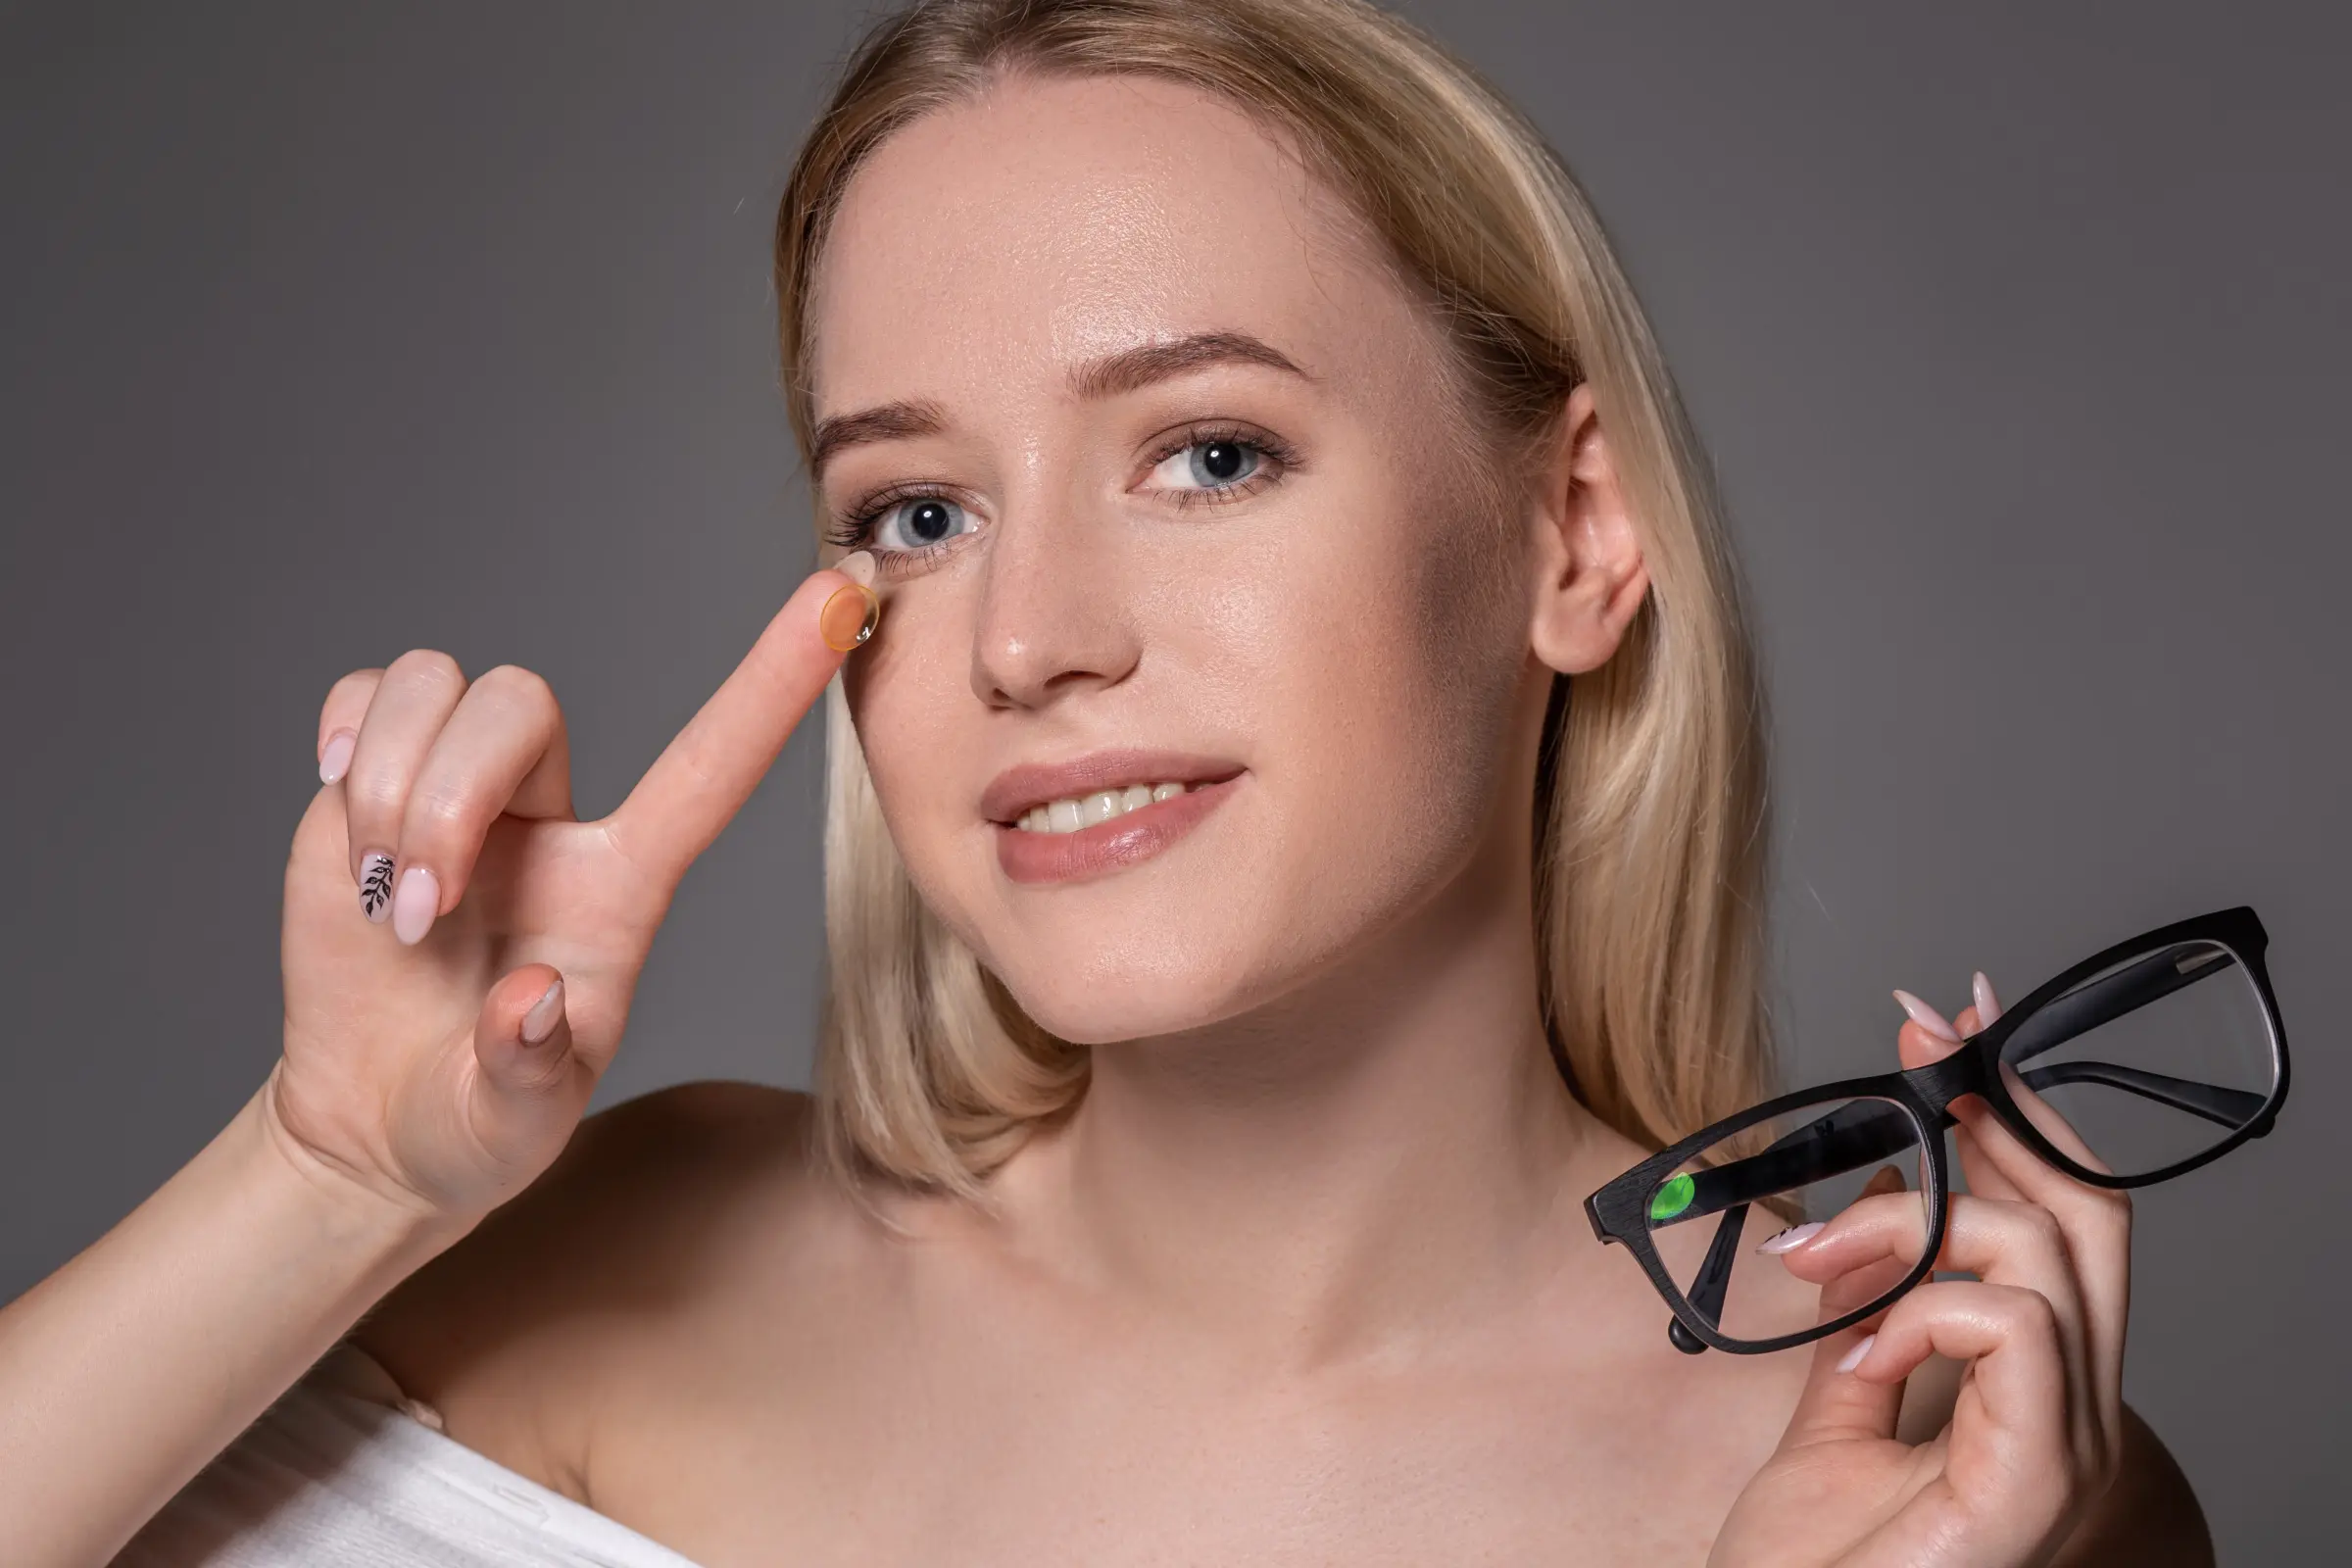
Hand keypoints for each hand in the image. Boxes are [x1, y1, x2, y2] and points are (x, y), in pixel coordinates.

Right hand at [259, 565, 875, 1228]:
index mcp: (622, 885)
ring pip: (440, 684)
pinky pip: (369, 691)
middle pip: (522, 704)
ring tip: (387, 900)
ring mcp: (461, 795)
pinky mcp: (367, 788)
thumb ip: (527, 1072)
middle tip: (421, 914)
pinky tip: (345, 811)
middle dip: (450, 797)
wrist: (373, 1124)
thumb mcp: (512, 1126)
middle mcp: (552, 819)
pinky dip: (346, 735)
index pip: (712, 765)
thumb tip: (529, 1000)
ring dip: (391, 783)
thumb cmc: (476, 1120)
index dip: (776, 682)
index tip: (845, 597)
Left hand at [1709, 975, 2130, 1567]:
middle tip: (1917, 1043)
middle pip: (2090, 1213)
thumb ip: (1861, 1325)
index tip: (1939, 1032)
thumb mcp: (1833, 1413)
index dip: (2012, 1114)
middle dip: (2003, 1105)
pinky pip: (2015, 1328)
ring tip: (1817, 1263)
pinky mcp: (2036, 1479)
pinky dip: (1923, 1310)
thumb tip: (1854, 1229)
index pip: (2064, 1219)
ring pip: (2045, 1254)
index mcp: (2035, 1389)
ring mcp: (2067, 1447)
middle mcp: (2075, 1410)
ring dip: (1911, 1222)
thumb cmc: (1815, 1565)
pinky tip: (1862, 1352)